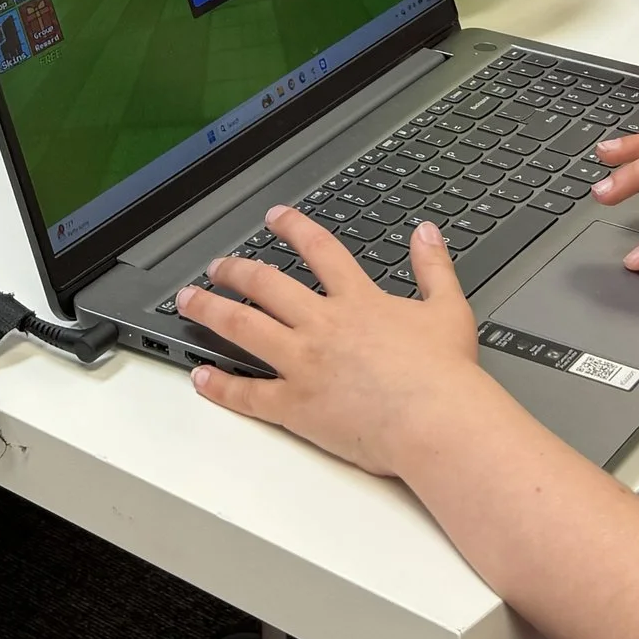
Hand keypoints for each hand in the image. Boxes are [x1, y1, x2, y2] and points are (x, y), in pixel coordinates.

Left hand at [180, 206, 490, 477]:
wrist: (437, 422)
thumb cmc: (446, 375)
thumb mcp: (448, 308)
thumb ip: (434, 267)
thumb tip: (427, 233)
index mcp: (357, 300)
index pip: (318, 250)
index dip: (293, 227)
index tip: (275, 216)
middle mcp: (322, 325)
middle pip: (265, 285)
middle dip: (235, 270)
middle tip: (217, 265)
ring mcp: (303, 363)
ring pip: (242, 327)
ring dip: (210, 310)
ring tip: (190, 300)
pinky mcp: (294, 405)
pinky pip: (247, 393)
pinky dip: (220, 384)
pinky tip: (200, 376)